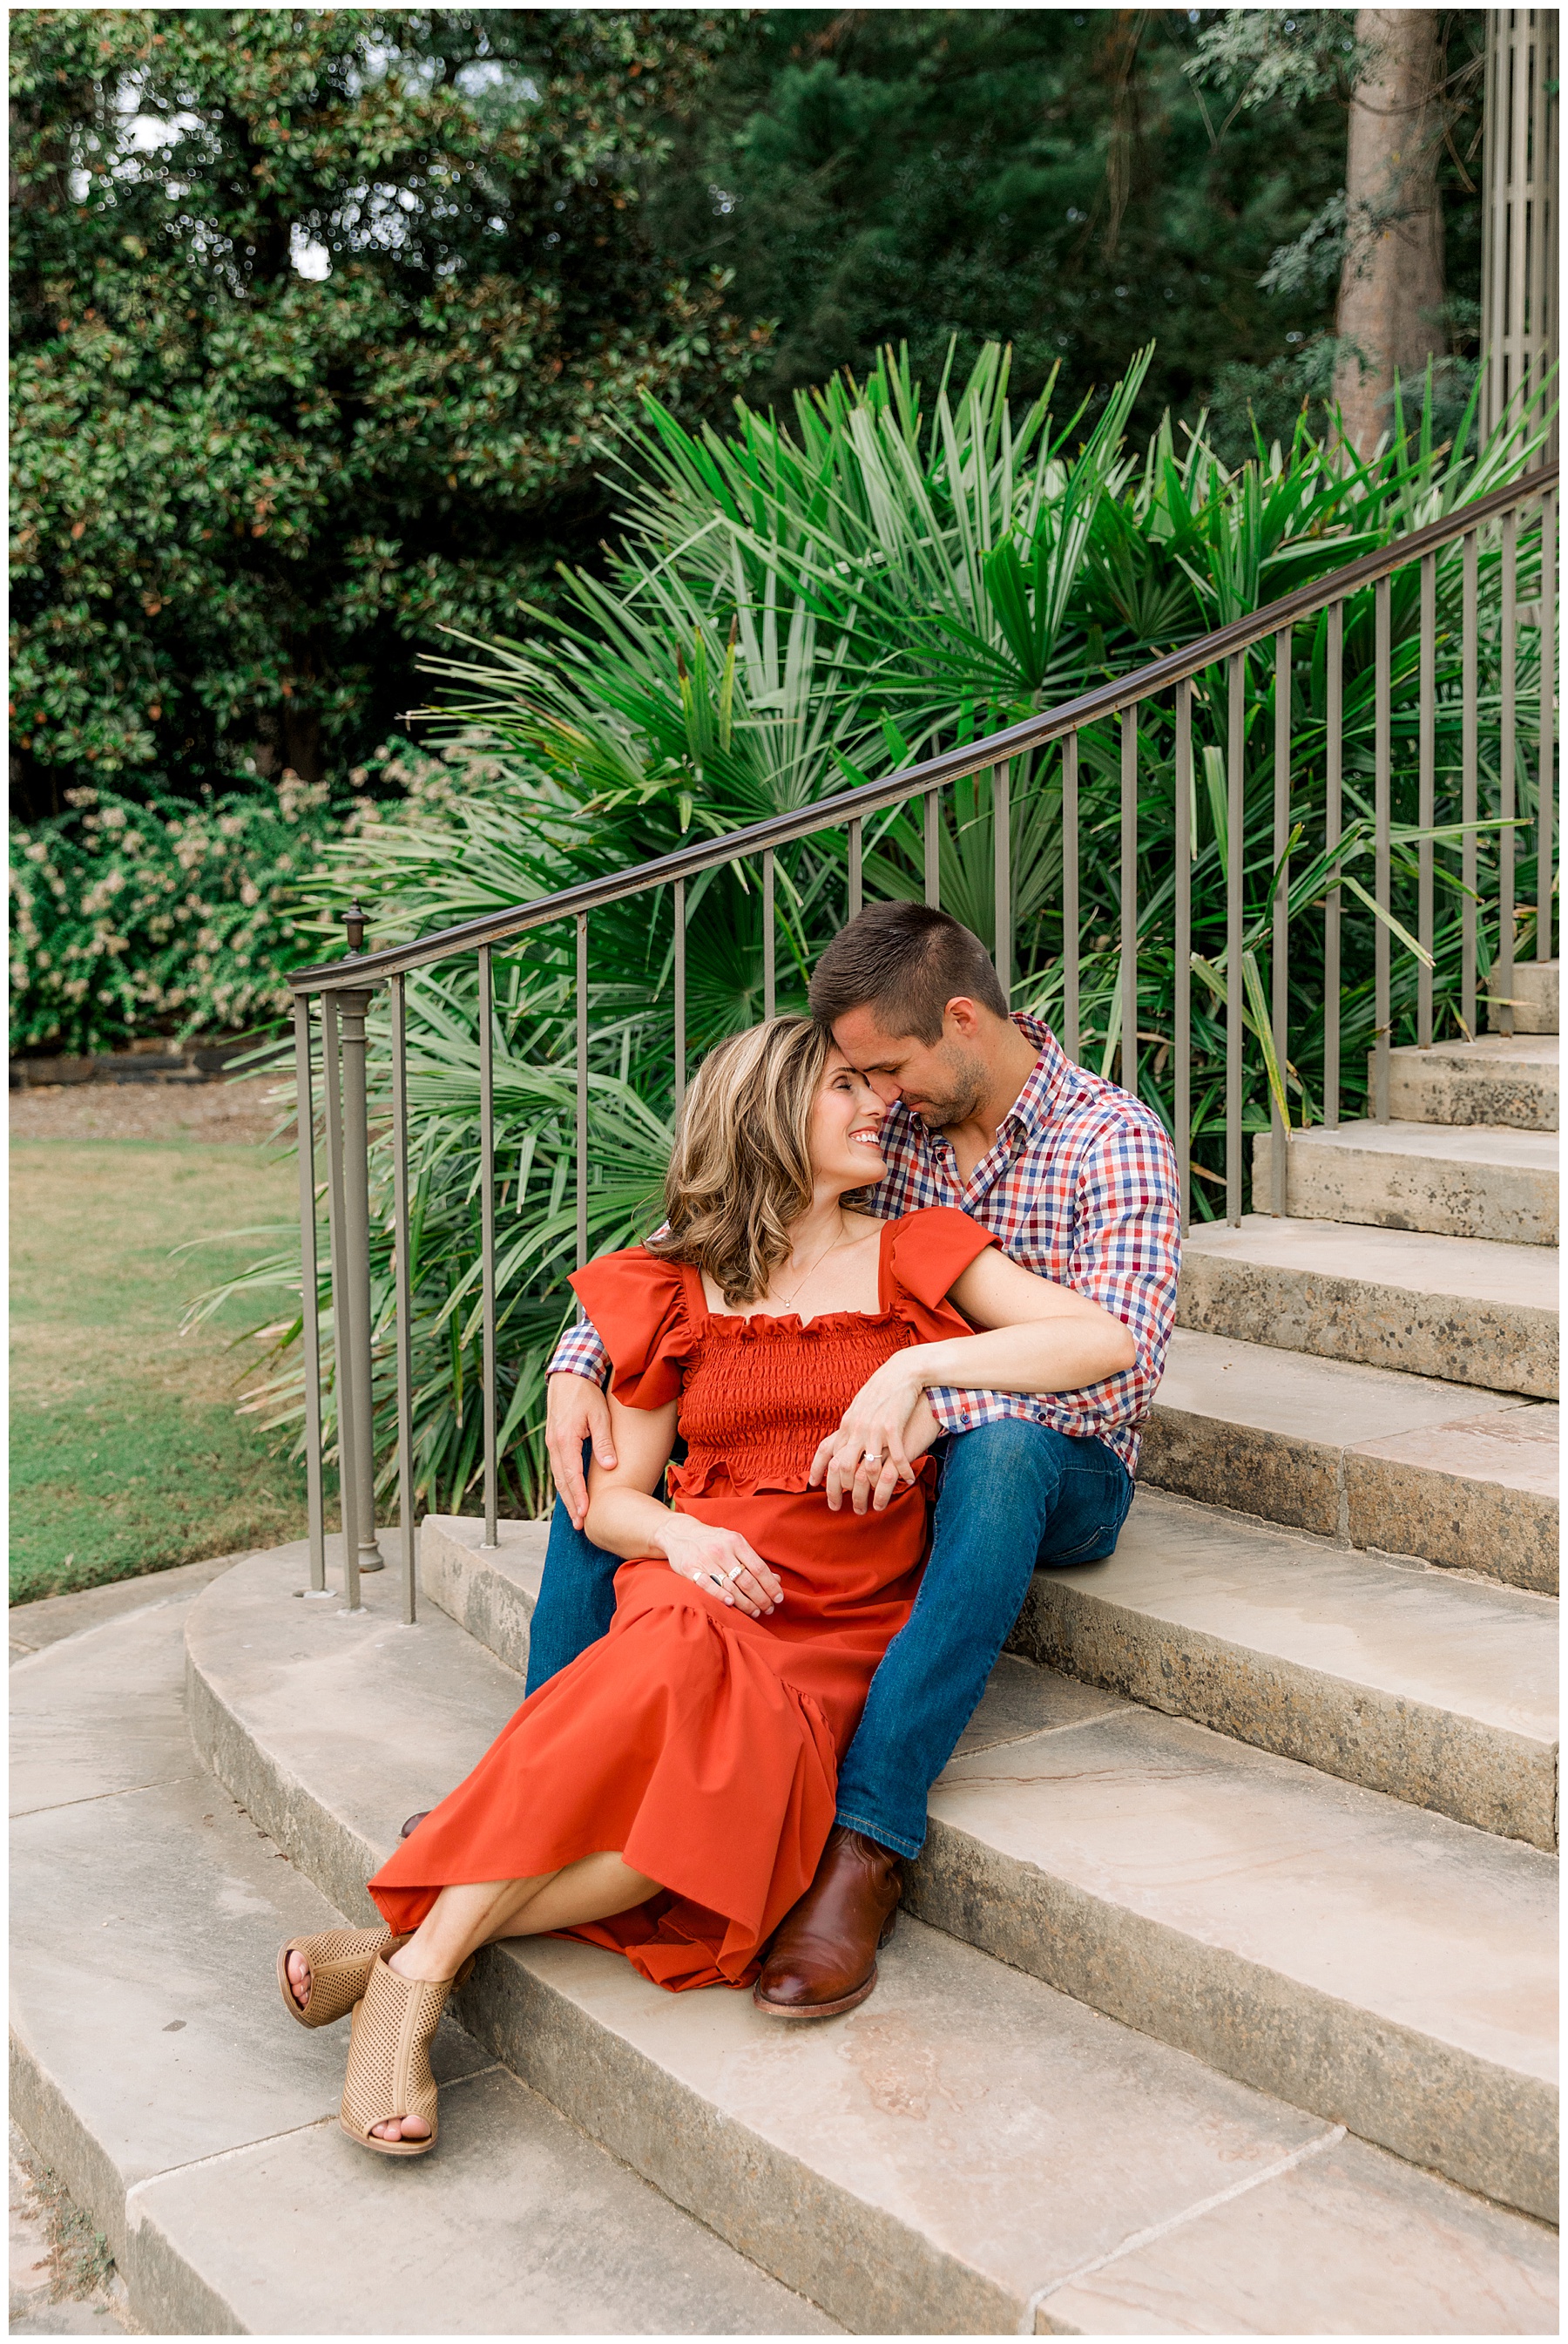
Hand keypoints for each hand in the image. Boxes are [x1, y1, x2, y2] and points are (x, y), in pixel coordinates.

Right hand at [547, 1372, 615, 1530]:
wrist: (568, 1375)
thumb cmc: (586, 1394)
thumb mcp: (600, 1415)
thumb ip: (604, 1442)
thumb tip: (610, 1466)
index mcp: (565, 1440)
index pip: (572, 1475)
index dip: (579, 1496)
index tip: (585, 1513)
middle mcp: (555, 1445)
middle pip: (562, 1481)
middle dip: (571, 1504)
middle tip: (580, 1525)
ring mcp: (552, 1443)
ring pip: (558, 1476)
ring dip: (567, 1496)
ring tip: (577, 1514)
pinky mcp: (555, 1441)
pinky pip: (558, 1467)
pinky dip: (564, 1483)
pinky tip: (571, 1492)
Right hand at [657, 1516, 783, 1619]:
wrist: (680, 1533)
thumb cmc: (713, 1541)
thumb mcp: (734, 1543)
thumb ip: (753, 1561)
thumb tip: (776, 1579)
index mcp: (736, 1542)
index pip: (759, 1568)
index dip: (771, 1585)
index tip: (779, 1598)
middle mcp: (722, 1550)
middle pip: (747, 1580)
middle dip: (761, 1598)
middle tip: (768, 1609)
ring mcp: (705, 1560)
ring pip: (730, 1587)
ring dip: (745, 1603)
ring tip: (755, 1612)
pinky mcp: (691, 1570)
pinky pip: (708, 1586)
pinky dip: (720, 1595)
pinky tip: (730, 1604)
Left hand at [810, 1361, 940, 1513]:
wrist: (903, 1371)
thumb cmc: (883, 1389)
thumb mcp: (861, 1406)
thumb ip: (852, 1424)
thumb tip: (845, 1438)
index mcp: (847, 1423)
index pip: (825, 1450)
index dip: (818, 1469)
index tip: (814, 1486)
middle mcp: (856, 1428)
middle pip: (841, 1467)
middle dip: (841, 1492)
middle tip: (847, 1508)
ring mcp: (874, 1429)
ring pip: (867, 1469)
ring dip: (873, 1492)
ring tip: (878, 1505)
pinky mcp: (893, 1427)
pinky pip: (896, 1458)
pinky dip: (902, 1472)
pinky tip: (907, 1480)